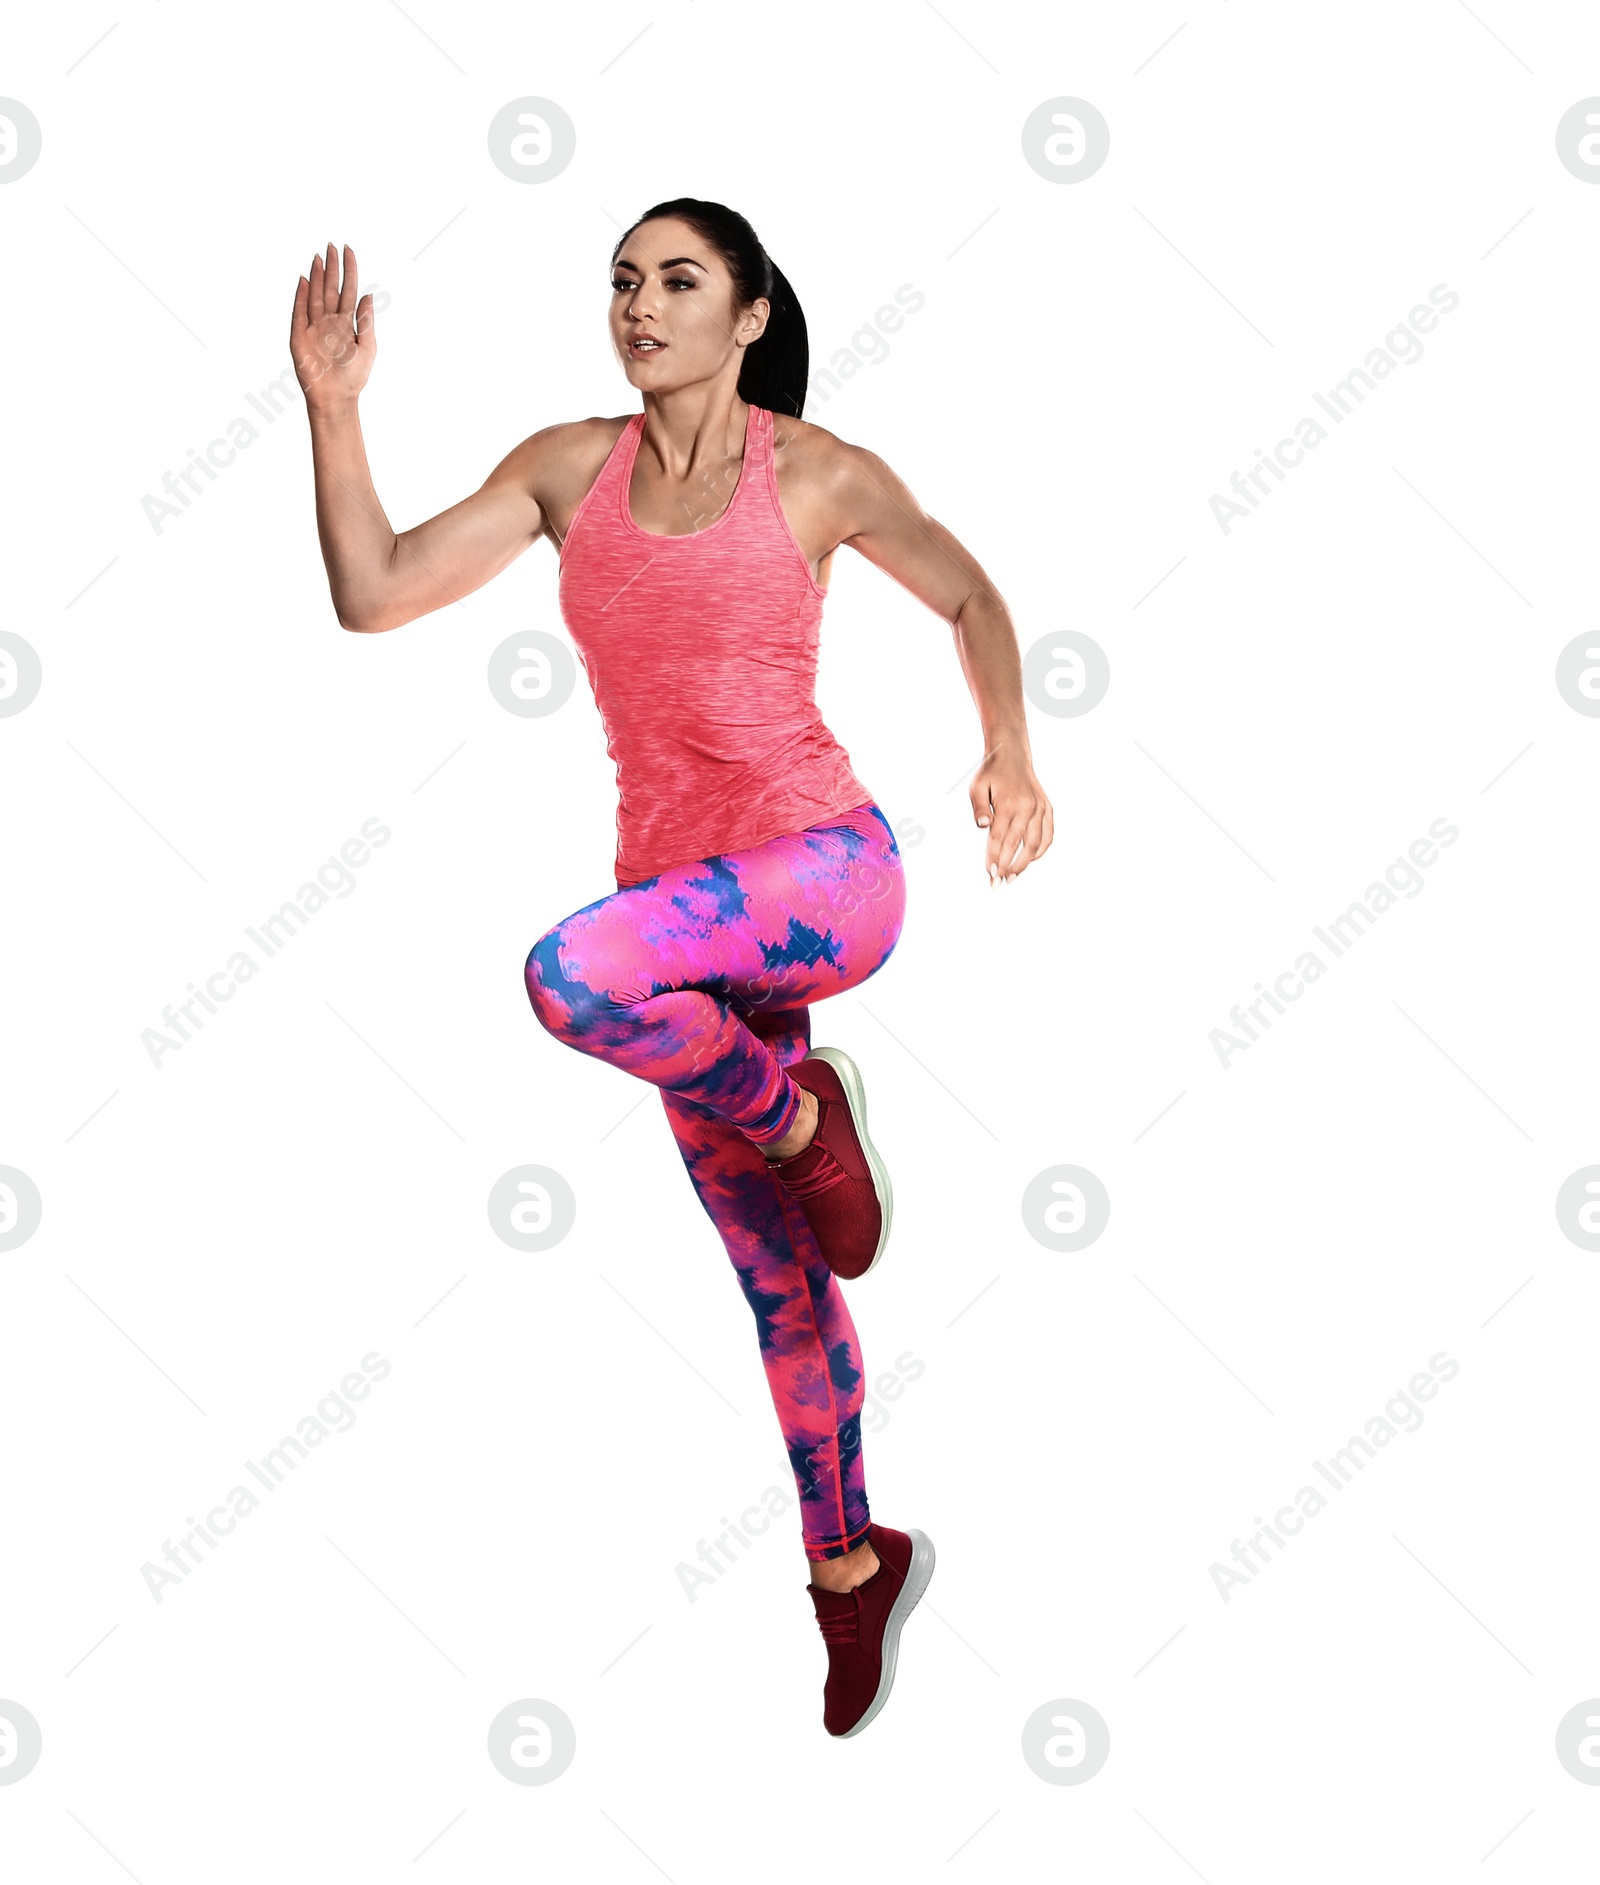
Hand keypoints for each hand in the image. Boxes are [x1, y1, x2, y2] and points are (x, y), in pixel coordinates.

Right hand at [291, 242, 374, 409]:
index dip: (349, 270)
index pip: (348, 289)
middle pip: (330, 288)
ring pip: (315, 295)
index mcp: (347, 323)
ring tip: (318, 257)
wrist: (336, 398)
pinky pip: (299, 312)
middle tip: (331, 245)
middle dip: (332, 267)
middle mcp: (330, 321)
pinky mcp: (299, 336)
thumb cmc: (354, 377)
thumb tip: (369, 295)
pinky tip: (303, 280)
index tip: (349, 250)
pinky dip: (301, 296)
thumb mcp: (368, 348)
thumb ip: (366, 321)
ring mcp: (314, 327)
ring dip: (316, 276)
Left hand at [970, 746, 1052, 881]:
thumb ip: (979, 808)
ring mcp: (1040, 808)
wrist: (1012, 755)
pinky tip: (1028, 861)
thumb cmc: (991, 774)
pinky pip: (1048, 836)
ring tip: (1012, 877)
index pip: (1000, 838)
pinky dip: (1040, 851)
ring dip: (1024, 864)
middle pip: (1018, 845)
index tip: (990, 874)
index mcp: (1009, 803)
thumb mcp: (977, 787)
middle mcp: (1028, 807)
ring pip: (1035, 844)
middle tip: (997, 883)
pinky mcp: (1047, 809)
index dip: (995, 858)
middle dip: (1007, 867)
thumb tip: (983, 826)